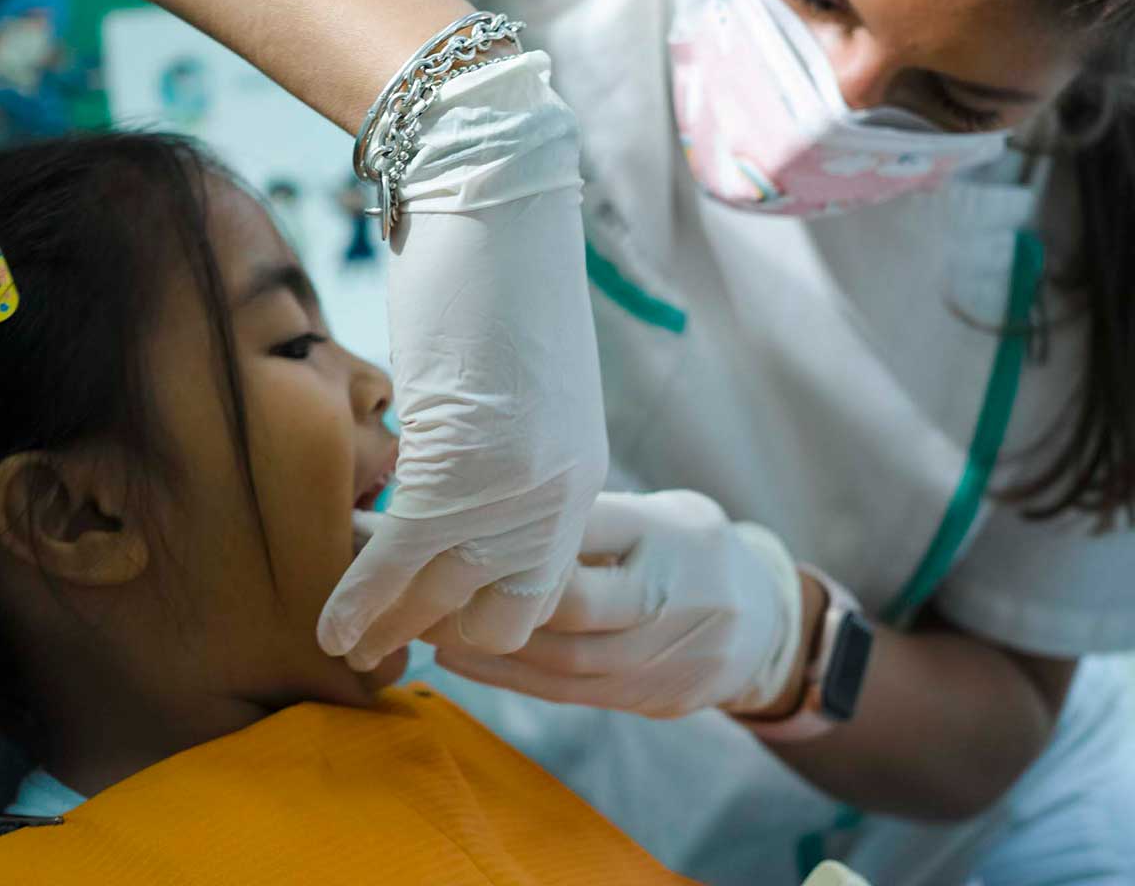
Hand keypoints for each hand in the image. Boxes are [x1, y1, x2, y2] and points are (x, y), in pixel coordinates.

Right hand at [317, 52, 608, 667]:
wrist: (495, 196)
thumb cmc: (501, 279)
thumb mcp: (522, 390)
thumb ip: (505, 452)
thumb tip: (454, 492)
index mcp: (579, 473)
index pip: (538, 587)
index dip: (481, 613)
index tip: (431, 616)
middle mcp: (559, 489)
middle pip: (499, 612)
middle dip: (437, 633)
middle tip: (380, 639)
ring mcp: (515, 481)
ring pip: (444, 593)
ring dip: (388, 626)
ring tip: (342, 647)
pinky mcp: (461, 457)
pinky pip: (403, 555)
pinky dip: (361, 596)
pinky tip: (328, 621)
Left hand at [435, 490, 802, 718]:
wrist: (765, 625)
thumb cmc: (692, 550)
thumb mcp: (663, 512)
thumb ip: (599, 514)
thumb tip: (503, 499)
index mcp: (674, 533)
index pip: (592, 524)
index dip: (524, 526)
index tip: (459, 517)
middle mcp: (675, 595)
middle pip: (576, 603)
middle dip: (497, 594)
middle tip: (431, 581)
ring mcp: (667, 654)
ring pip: (566, 659)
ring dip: (490, 645)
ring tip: (430, 625)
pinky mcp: (652, 696)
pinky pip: (571, 693)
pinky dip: (511, 679)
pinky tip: (462, 661)